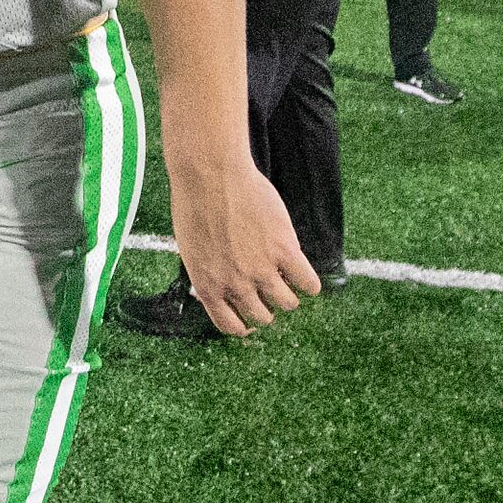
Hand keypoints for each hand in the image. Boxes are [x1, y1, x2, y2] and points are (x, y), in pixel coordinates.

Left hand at [168, 160, 319, 333]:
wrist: (211, 176)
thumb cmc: (195, 204)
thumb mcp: (193, 248)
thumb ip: (210, 272)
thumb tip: (223, 286)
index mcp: (208, 286)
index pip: (230, 326)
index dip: (244, 326)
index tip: (251, 320)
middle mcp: (235, 284)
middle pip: (263, 317)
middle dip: (268, 308)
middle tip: (271, 292)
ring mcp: (261, 269)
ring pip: (288, 303)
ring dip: (290, 295)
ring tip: (287, 279)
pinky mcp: (284, 251)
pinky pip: (308, 283)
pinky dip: (310, 283)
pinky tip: (305, 273)